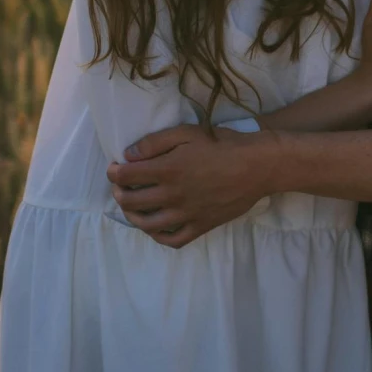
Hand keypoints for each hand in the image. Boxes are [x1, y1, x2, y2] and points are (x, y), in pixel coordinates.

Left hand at [105, 122, 272, 247]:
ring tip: (131, 208)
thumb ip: (155, 142)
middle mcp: (173, 195)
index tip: (114, 168)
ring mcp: (186, 214)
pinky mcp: (201, 226)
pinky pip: (173, 239)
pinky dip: (158, 237)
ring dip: (132, 216)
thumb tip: (129, 155)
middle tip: (119, 188)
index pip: (126, 176)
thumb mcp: (187, 132)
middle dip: (119, 194)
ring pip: (147, 224)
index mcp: (167, 170)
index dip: (114, 172)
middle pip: (132, 201)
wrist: (257, 166)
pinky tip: (154, 228)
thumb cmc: (223, 144)